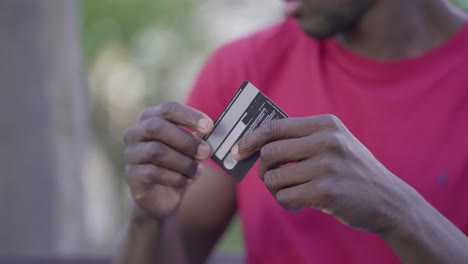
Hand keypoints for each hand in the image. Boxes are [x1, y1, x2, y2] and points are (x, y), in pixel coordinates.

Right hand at [124, 102, 213, 218]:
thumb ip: (196, 140)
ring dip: (183, 161)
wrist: (161, 195)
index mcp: (150, 119)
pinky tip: (186, 181)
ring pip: (156, 151)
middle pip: (157, 127)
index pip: (168, 109)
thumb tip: (208, 136)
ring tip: (197, 170)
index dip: (189, 116)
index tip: (209, 126)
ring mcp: (130, 154)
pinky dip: (175, 177)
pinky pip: (154, 173)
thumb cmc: (177, 165)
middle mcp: (135, 133)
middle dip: (185, 140)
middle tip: (205, 151)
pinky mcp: (131, 176)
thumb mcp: (189, 150)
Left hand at [232, 114, 414, 232]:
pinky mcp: (326, 191)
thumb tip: (257, 144)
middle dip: (263, 169)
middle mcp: (326, 141)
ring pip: (274, 178)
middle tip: (269, 178)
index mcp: (325, 124)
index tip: (239, 150)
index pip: (274, 127)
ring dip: (276, 189)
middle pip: (269, 153)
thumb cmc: (351, 170)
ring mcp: (327, 165)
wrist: (387, 199)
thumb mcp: (334, 143)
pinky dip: (286, 203)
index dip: (251, 139)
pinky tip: (299, 203)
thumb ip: (302, 139)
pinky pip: (285, 197)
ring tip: (290, 192)